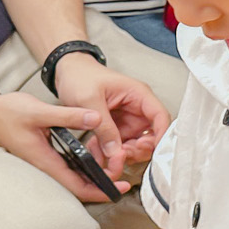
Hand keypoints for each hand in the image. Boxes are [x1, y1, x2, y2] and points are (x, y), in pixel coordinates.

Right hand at [0, 90, 117, 201]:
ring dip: (94, 176)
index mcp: (45, 161)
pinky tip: (96, 159)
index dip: (100, 190)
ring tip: (115, 169)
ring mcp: (45, 162)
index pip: (77, 186)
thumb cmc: (9, 113)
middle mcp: (46, 166)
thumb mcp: (41, 111)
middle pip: (78, 186)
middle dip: (102, 185)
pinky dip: (84, 166)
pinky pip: (68, 167)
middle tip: (124, 179)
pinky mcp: (45, 155)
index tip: (120, 188)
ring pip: (74, 177)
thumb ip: (69, 115)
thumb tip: (96, 118)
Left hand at [54, 55, 169, 177]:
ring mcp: (127, 120)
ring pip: (135, 145)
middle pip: (151, 136)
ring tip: (106, 155)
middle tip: (122, 155)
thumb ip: (103, 126)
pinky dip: (108, 152)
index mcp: (138, 95)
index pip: (160, 116)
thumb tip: (114, 150)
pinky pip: (118, 146)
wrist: (67, 73)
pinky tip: (96, 152)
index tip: (150, 150)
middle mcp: (137, 109)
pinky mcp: (116, 128)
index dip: (161, 135)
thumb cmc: (80, 76)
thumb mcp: (90, 100)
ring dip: (122, 154)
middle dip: (138, 150)